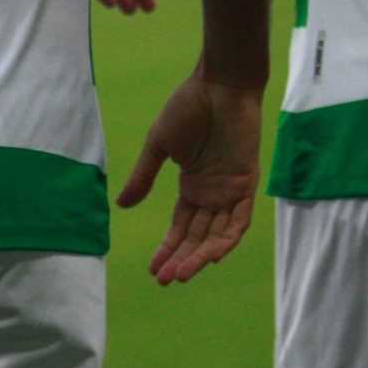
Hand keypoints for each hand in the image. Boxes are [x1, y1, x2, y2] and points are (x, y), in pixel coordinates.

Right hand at [115, 71, 261, 285]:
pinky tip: (211, 256)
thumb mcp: (158, 145)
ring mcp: (230, 191)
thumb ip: (143, 176)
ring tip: (181, 275)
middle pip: (197, 236)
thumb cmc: (188, 108)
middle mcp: (212, 194)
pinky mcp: (246, 184)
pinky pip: (239, 220)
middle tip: (165, 280)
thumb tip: (121, 205)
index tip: (153, 269)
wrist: (218, 86)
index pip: (181, 227)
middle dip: (181, 259)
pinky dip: (227, 239)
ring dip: (200, 256)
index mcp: (192, 186)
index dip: (167, 248)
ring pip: (216, 234)